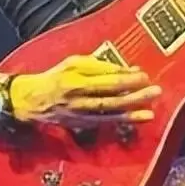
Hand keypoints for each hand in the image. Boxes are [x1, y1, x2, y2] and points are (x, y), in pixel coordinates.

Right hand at [10, 55, 160, 126]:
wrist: (32, 100)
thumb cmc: (56, 77)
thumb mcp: (73, 62)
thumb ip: (98, 64)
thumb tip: (125, 68)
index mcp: (75, 74)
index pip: (103, 74)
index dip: (124, 75)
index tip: (142, 73)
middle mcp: (77, 92)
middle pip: (108, 92)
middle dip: (132, 91)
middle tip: (153, 89)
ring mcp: (79, 110)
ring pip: (109, 108)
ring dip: (132, 107)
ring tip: (151, 105)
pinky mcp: (81, 122)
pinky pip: (106, 121)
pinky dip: (124, 119)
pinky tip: (140, 118)